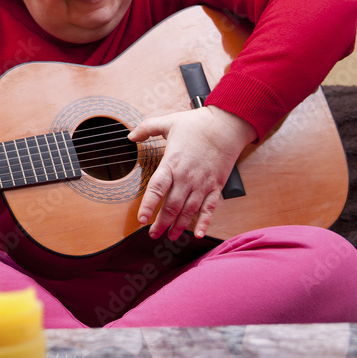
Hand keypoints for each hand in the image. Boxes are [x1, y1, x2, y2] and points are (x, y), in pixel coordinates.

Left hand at [127, 106, 255, 240]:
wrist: (226, 125)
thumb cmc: (197, 124)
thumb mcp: (168, 122)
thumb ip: (146, 128)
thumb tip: (130, 136)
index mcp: (172, 163)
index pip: (157, 189)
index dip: (148, 206)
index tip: (141, 220)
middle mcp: (186, 177)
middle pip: (172, 206)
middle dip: (161, 223)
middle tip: (152, 234)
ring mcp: (202, 184)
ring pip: (189, 211)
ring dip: (179, 226)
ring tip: (170, 236)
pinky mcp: (216, 186)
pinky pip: (210, 209)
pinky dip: (204, 223)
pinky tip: (198, 234)